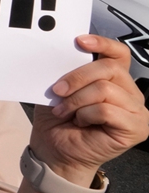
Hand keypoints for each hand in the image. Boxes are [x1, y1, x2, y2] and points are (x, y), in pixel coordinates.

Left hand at [31, 35, 148, 184]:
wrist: (55, 151)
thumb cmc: (59, 120)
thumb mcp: (60, 89)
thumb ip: (69, 71)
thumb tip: (64, 53)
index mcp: (115, 80)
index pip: (119, 53)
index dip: (102, 43)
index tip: (79, 41)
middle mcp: (131, 93)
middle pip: (109, 68)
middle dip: (77, 77)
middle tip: (57, 91)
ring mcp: (137, 111)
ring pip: (105, 89)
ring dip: (77, 100)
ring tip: (64, 111)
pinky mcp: (137, 128)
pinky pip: (107, 110)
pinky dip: (86, 114)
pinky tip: (80, 122)